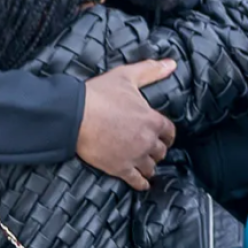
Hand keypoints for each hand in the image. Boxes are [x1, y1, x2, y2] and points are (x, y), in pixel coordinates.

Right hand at [77, 60, 177, 190]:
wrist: (75, 116)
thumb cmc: (100, 95)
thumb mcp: (127, 76)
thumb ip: (151, 70)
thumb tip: (171, 64)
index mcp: (152, 120)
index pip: (169, 132)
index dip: (167, 135)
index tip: (164, 137)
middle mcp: (147, 140)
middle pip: (161, 151)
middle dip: (157, 150)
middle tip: (152, 150)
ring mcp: (135, 156)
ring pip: (151, 167)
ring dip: (149, 166)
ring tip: (146, 165)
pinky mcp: (120, 169)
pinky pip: (137, 181)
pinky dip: (141, 183)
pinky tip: (143, 184)